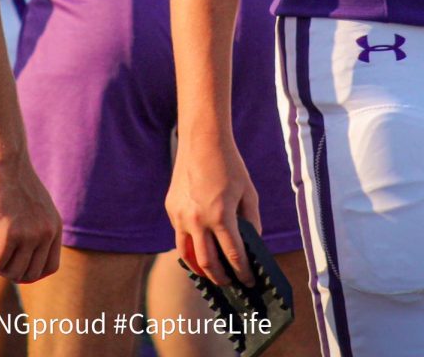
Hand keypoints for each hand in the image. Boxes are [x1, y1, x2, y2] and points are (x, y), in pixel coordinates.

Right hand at [0, 153, 61, 282]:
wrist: (6, 160)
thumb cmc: (14, 180)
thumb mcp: (35, 207)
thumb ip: (36, 229)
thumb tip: (23, 259)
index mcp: (55, 227)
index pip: (50, 268)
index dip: (29, 273)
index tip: (13, 263)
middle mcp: (46, 233)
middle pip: (29, 275)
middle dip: (9, 271)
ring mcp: (30, 234)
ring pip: (12, 272)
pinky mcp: (11, 232)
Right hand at [166, 137, 260, 286]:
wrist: (202, 139)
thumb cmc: (229, 164)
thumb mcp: (249, 192)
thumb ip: (252, 221)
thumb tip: (251, 244)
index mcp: (220, 216)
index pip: (233, 256)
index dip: (243, 272)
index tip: (249, 280)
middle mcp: (197, 220)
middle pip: (208, 263)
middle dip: (221, 278)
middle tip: (230, 284)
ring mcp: (181, 215)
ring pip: (187, 254)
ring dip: (200, 269)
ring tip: (211, 275)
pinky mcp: (171, 208)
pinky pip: (179, 234)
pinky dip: (189, 245)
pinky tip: (199, 246)